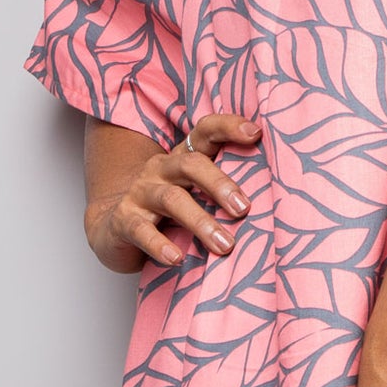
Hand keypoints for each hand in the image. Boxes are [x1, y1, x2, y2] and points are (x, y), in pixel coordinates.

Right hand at [84, 113, 260, 272]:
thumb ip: (222, 194)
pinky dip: (159, 245)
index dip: (228, 127)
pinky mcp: (123, 221)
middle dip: (219, 184)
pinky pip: (141, 230)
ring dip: (201, 222)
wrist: (112, 228)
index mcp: (182, 159)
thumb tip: (275, 204)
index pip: (205, 132)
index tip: (255, 133)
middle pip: (190, 164)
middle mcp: (161, 169)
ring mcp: (139, 193)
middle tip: (244, 208)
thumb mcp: (194, 196)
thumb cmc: (166, 213)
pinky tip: (176, 259)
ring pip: (171, 200)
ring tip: (225, 246)